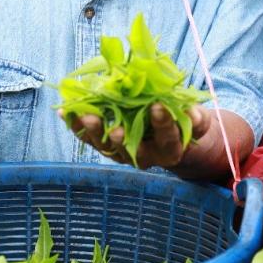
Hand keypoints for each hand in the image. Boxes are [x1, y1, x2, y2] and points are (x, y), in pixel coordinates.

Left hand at [66, 104, 211, 168]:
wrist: (173, 134)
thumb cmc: (185, 122)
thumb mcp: (196, 119)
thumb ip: (195, 118)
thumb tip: (192, 113)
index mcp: (170, 149)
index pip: (167, 139)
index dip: (163, 124)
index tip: (157, 106)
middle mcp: (146, 156)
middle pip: (131, 151)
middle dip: (122, 139)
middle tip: (114, 129)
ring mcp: (124, 152)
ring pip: (107, 147)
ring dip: (94, 133)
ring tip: (85, 117)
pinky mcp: (108, 146)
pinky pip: (90, 139)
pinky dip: (77, 126)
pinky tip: (66, 112)